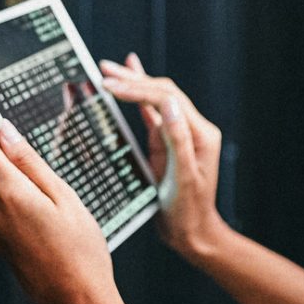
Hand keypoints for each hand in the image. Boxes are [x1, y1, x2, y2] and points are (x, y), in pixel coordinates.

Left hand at [0, 119, 120, 303]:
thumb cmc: (80, 250)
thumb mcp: (64, 198)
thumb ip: (30, 162)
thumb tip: (4, 131)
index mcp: (9, 193)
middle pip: (1, 174)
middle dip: (26, 174)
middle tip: (61, 195)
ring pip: (10, 198)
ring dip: (31, 200)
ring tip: (63, 224)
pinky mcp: (0, 248)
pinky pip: (12, 220)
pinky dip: (30, 220)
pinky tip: (54, 239)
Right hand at [98, 54, 227, 260]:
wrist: (191, 233)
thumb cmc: (188, 212)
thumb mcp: (184, 179)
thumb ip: (178, 141)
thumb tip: (169, 104)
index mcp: (200, 134)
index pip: (167, 100)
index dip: (138, 89)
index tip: (111, 87)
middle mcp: (191, 128)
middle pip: (161, 93)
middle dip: (132, 80)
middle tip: (103, 72)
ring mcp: (177, 134)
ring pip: (154, 99)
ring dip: (132, 83)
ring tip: (108, 70)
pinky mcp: (165, 143)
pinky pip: (151, 113)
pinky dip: (138, 97)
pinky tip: (128, 81)